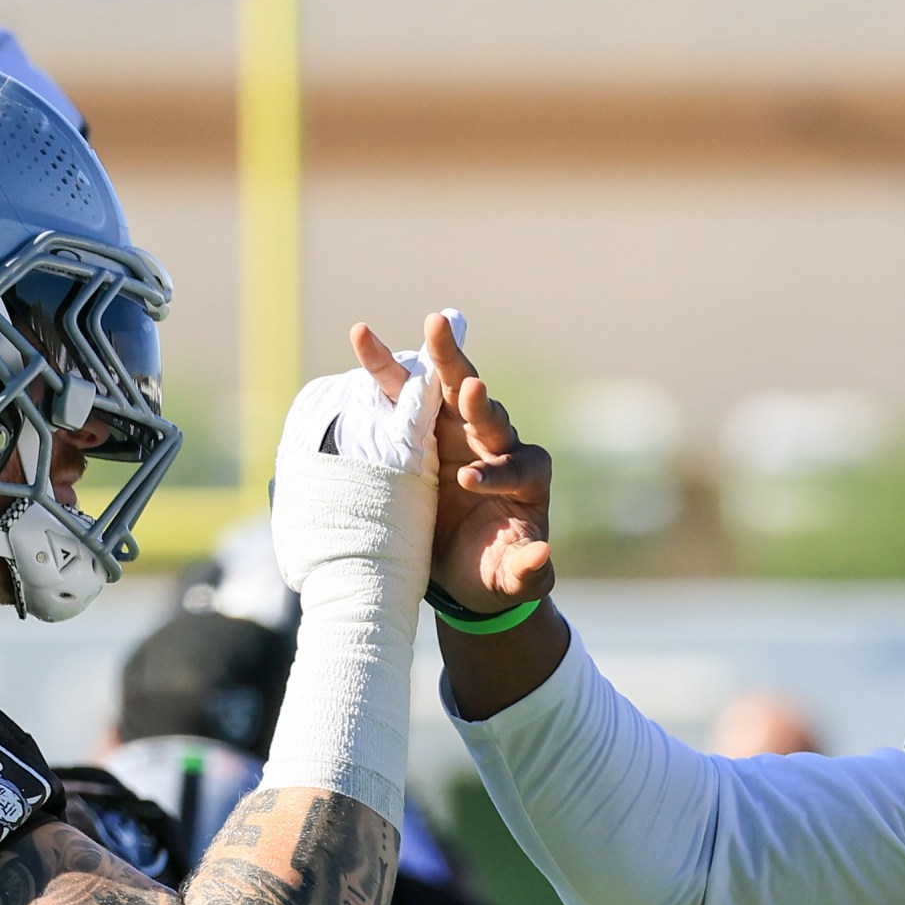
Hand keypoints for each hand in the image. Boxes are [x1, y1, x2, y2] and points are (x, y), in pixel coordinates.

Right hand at [353, 312, 554, 614]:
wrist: (463, 566)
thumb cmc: (496, 571)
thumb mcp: (514, 580)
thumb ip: (529, 572)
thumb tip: (542, 556)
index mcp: (527, 477)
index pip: (519, 467)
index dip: (497, 473)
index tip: (469, 483)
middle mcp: (496, 445)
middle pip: (490, 414)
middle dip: (478, 397)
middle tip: (469, 384)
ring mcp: (458, 432)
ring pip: (448, 391)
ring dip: (440, 359)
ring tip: (433, 324)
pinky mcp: (421, 431)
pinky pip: (402, 394)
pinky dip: (385, 367)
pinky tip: (362, 335)